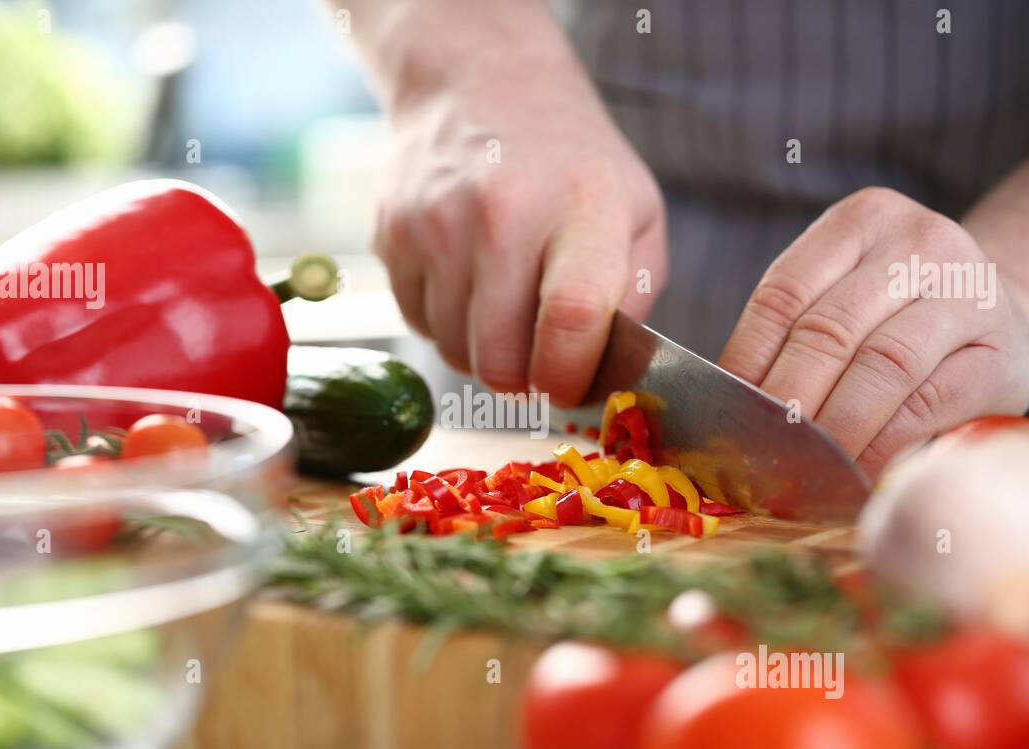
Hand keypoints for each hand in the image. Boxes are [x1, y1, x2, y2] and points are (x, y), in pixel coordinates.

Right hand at [373, 47, 665, 402]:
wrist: (479, 84)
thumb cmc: (572, 164)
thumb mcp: (636, 213)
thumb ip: (633, 300)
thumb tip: (601, 376)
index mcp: (580, 209)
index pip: (570, 320)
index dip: (569, 377)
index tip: (570, 384)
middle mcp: (501, 215)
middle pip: (500, 359)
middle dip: (525, 378)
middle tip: (540, 355)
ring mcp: (436, 226)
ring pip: (455, 353)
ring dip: (484, 351)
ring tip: (506, 305)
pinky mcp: (392, 236)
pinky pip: (417, 325)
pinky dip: (446, 322)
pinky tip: (468, 281)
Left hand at [719, 187, 1028, 477]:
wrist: (1001, 320)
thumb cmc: (897, 317)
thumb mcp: (845, 294)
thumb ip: (793, 332)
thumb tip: (725, 407)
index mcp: (863, 219)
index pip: (785, 292)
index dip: (747, 360)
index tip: (724, 414)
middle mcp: (922, 243)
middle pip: (830, 330)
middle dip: (787, 402)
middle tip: (758, 453)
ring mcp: (972, 293)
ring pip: (882, 366)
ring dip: (834, 429)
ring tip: (801, 472)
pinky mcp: (1003, 356)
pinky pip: (929, 405)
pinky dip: (883, 446)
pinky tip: (855, 474)